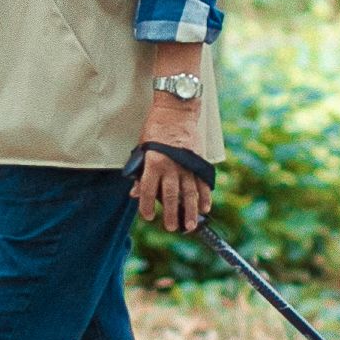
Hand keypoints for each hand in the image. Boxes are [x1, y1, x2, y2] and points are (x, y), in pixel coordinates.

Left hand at [134, 107, 211, 236]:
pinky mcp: (199, 161)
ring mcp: (187, 164)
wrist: (176, 111)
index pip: (148, 191)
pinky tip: (205, 208)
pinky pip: (203, 183)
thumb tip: (134, 193)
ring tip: (190, 225)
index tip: (148, 217)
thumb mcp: (142, 148)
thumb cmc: (155, 129)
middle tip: (172, 228)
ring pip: (189, 193)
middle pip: (171, 197)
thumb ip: (139, 172)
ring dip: (190, 211)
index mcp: (153, 163)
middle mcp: (171, 166)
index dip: (147, 207)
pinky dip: (205, 197)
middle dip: (171, 215)